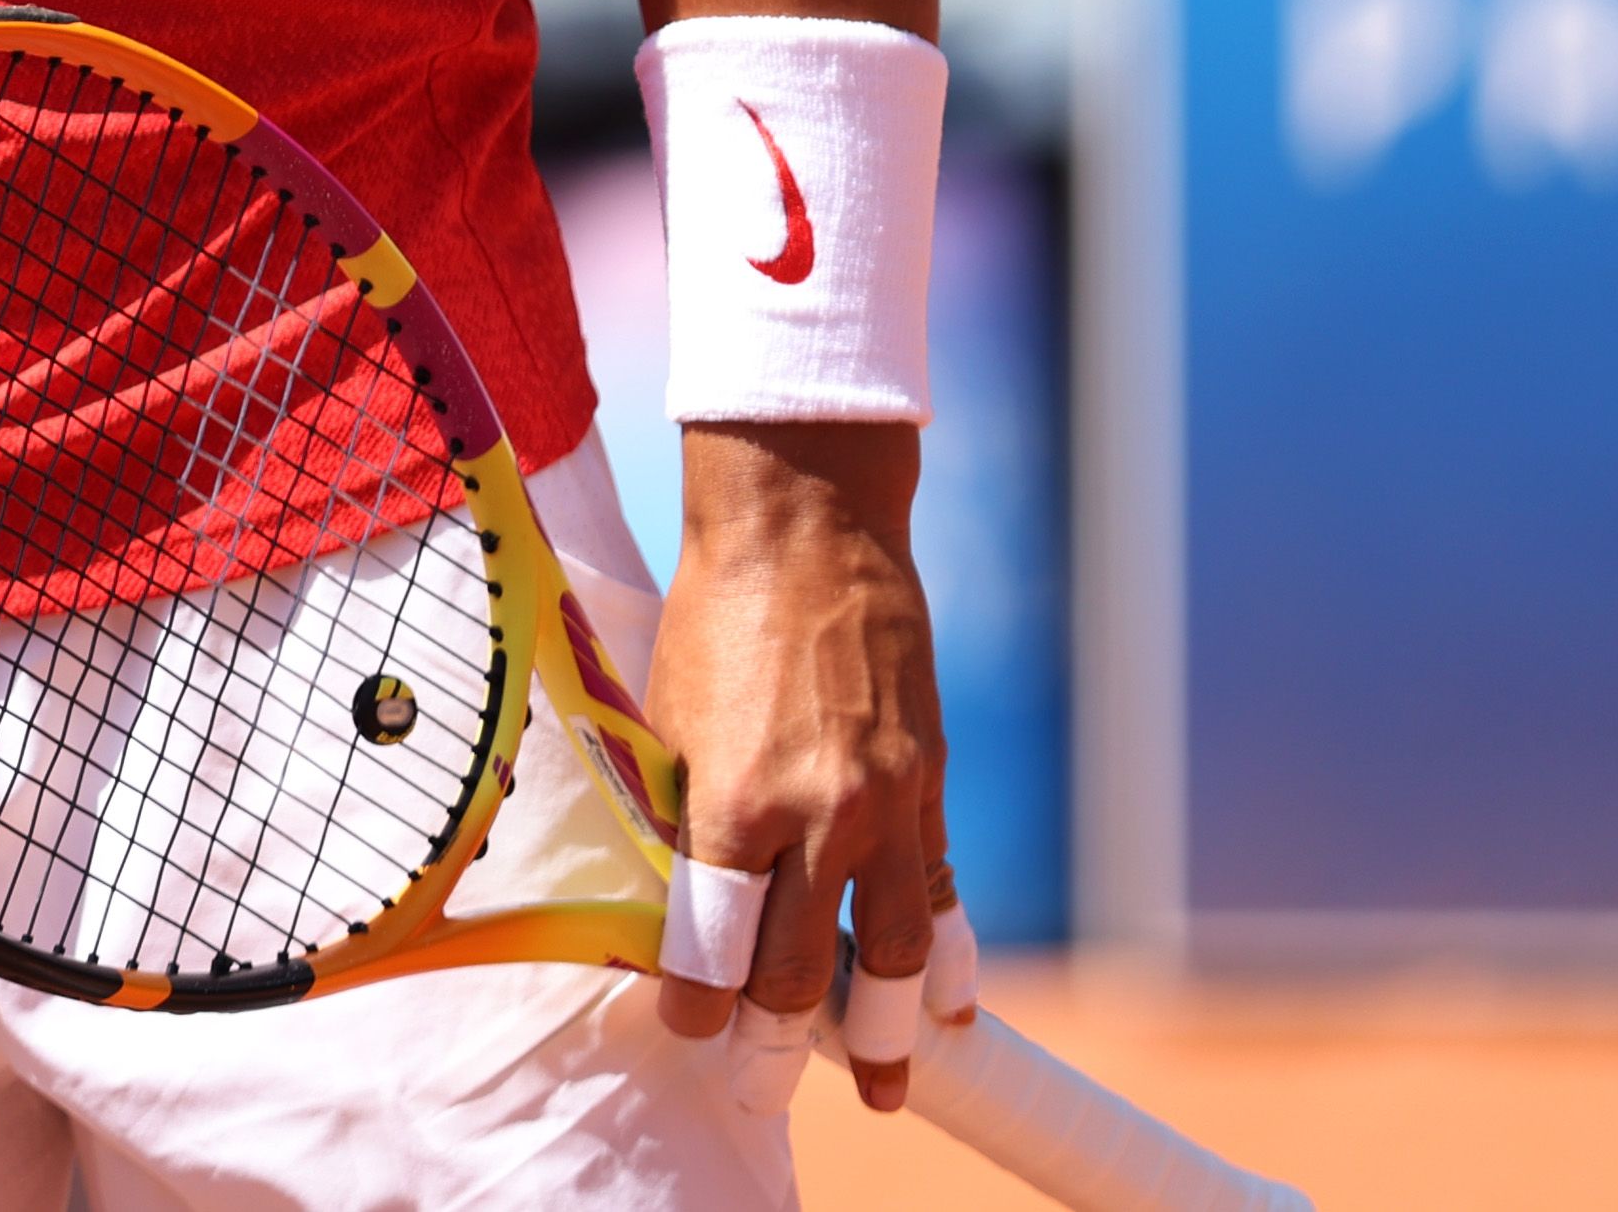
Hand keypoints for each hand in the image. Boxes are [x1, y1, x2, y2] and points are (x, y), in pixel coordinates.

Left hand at [648, 419, 945, 1111]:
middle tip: (758, 1087)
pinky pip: (940, 898)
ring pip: (889, 956)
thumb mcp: (672, 719)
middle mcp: (816, 817)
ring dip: (883, 1034)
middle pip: (797, 969)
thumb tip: (682, 909)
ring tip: (881, 1087)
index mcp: (732, 801)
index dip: (698, 1005)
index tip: (688, 1034)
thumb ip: (685, 816)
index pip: (713, 943)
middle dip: (776, 1043)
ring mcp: (885, 806)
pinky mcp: (929, 785)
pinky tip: (945, 1009)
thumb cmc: (715, 616)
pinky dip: (942, 962)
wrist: (807, 529)